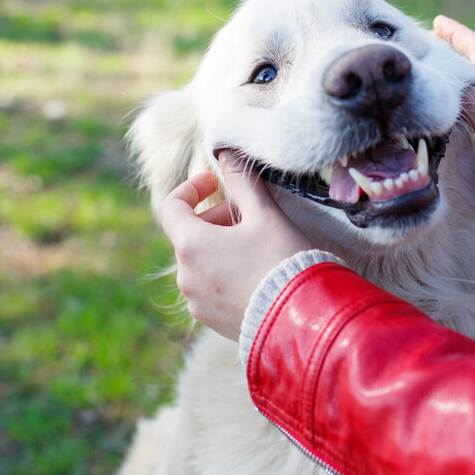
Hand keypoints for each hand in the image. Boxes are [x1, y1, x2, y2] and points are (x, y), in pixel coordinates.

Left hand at [157, 152, 313, 339]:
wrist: (302, 321)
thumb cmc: (284, 261)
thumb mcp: (265, 214)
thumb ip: (241, 180)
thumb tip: (226, 153)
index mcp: (192, 246)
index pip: (171, 207)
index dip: (191, 188)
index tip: (214, 183)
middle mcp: (186, 276)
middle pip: (188, 235)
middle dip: (215, 218)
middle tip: (250, 215)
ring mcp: (196, 302)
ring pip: (200, 262)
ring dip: (220, 246)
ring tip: (257, 246)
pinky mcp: (211, 321)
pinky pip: (210, 288)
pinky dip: (224, 273)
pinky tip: (257, 274)